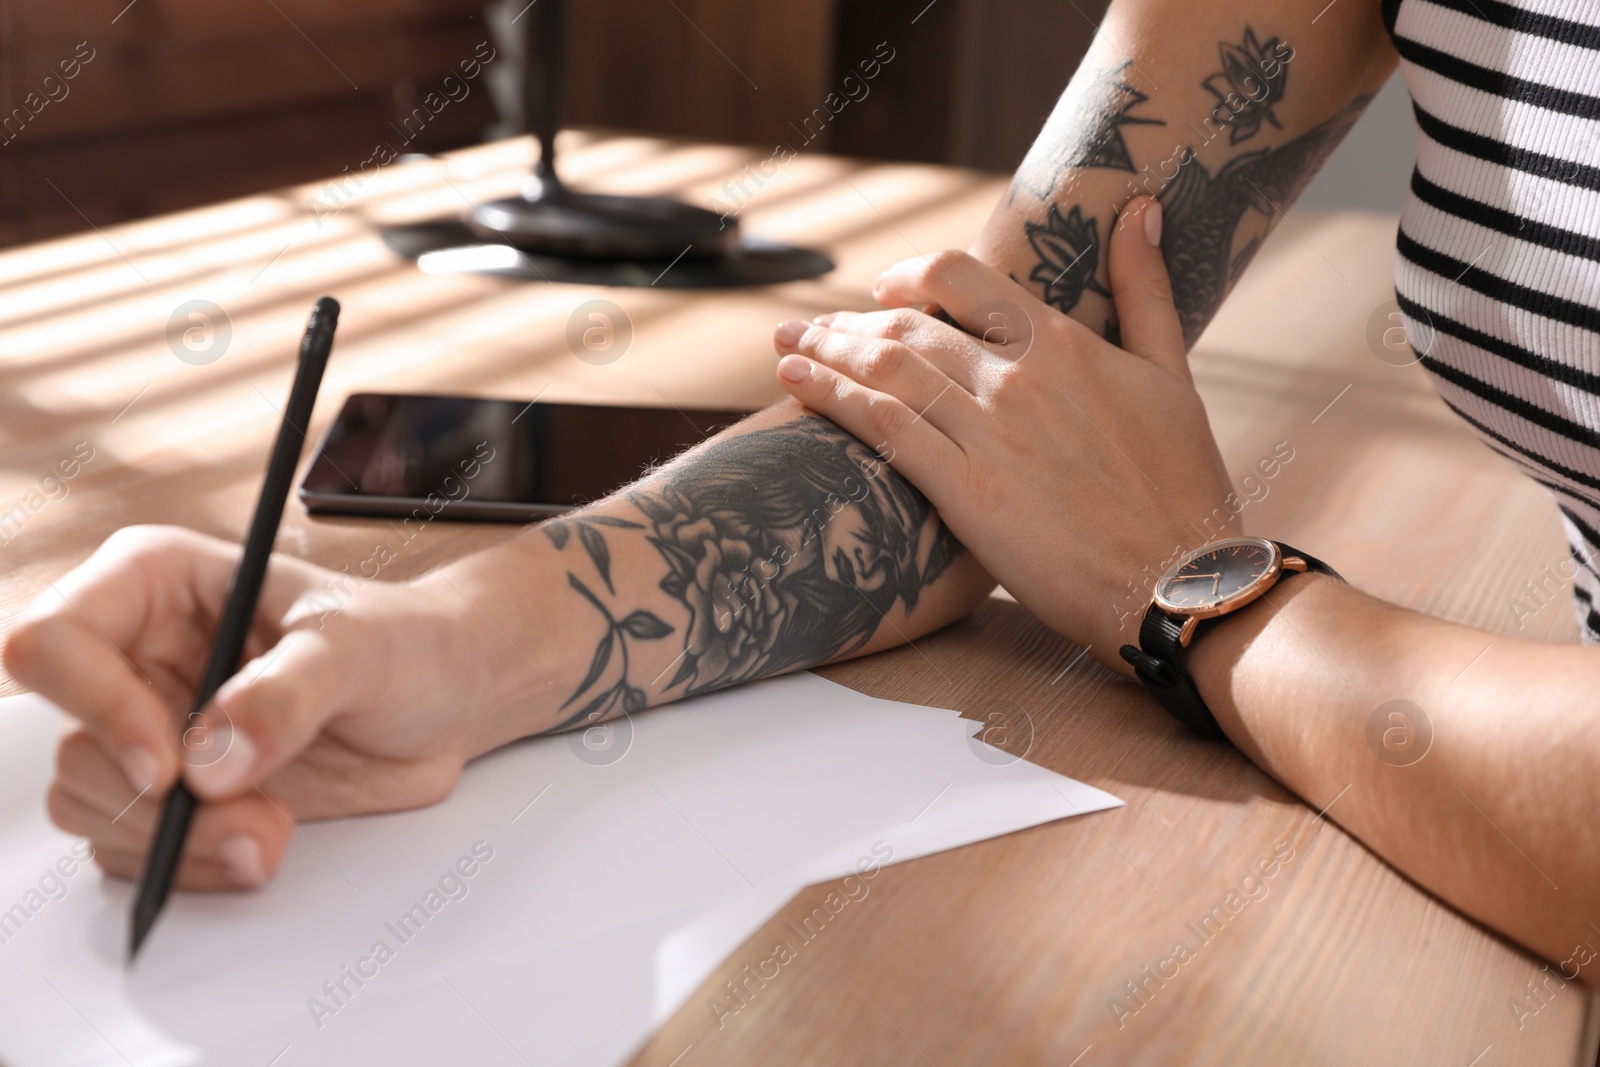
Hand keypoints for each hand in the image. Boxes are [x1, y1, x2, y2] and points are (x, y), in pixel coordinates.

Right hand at [3, 526, 488, 888]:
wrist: (447, 697)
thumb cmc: (405, 641)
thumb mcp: (360, 647)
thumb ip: (288, 694)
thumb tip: (213, 761)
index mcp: (153, 583)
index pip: (53, 640)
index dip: (95, 706)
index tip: (167, 763)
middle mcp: (133, 657)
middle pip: (74, 745)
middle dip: (157, 802)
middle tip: (253, 816)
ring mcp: (148, 730)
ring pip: (95, 808)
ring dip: (177, 843)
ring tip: (272, 832)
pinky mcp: (175, 794)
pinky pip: (134, 850)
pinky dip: (193, 864)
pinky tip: (263, 844)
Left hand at [771, 197, 1235, 671]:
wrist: (1182, 578)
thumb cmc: (1184, 487)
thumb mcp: (1173, 373)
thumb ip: (1147, 287)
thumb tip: (1142, 208)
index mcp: (1062, 342)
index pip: (962, 277)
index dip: (908, 276)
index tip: (882, 289)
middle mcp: (1017, 376)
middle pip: (907, 325)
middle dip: (848, 322)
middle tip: (810, 326)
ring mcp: (989, 433)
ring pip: (886, 370)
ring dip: (825, 352)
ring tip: (788, 347)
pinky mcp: (966, 492)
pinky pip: (885, 429)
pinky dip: (833, 398)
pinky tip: (796, 385)